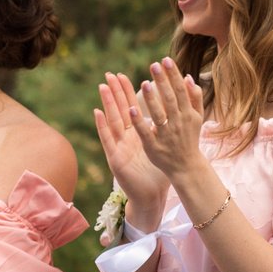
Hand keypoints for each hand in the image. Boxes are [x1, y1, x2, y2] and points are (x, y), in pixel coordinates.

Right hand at [92, 71, 169, 214]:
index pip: (132, 108)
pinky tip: (97, 112)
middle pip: (120, 110)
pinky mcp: (115, 158)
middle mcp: (126, 138)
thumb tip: (175, 112)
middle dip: (115, 92)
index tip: (125, 75)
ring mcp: (119, 147)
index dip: (128, 92)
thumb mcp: (162, 146)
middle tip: (109, 74)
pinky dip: (102, 126)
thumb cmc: (158, 173)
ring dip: (107, 103)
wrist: (151, 196)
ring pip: (112, 121)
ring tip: (102, 86)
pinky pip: (107, 140)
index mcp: (138, 134)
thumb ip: (165, 130)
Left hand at [131, 59, 207, 181]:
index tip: (166, 60)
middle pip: (169, 99)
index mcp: (188, 114)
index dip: (173, 75)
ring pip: (158, 114)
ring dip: (151, 99)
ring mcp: (166, 136)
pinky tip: (132, 109)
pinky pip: (146, 133)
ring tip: (144, 82)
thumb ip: (194, 98)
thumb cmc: (189, 139)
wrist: (187, 167)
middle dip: (162, 81)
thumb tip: (188, 77)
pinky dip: (139, 122)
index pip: (180, 90)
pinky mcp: (154, 147)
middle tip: (154, 65)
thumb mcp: (197, 118)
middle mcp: (178, 123)